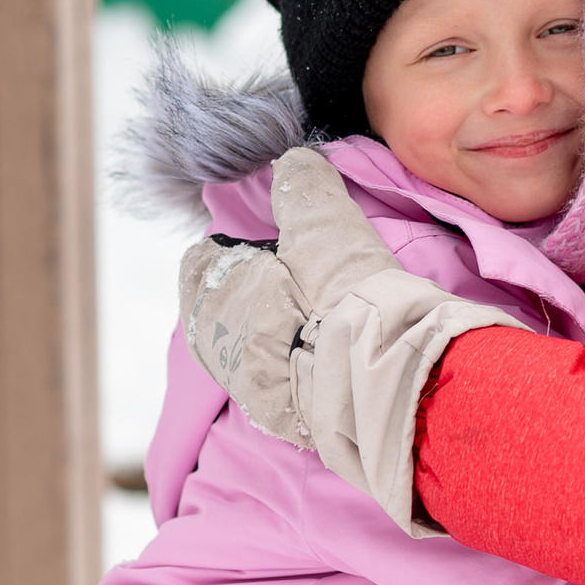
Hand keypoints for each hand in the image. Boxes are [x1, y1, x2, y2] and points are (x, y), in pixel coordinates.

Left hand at [180, 147, 527, 530]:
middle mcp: (219, 347)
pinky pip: (286, 382)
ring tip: (327, 321)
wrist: (380, 382)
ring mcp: (251, 390)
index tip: (276, 245)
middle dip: (260, 293)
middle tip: (307, 283)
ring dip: (282, 333)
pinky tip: (337, 357)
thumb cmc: (342, 297)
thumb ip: (304, 186)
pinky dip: (304, 366)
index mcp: (212, 295)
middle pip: (229, 306)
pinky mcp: (288, 421)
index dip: (240, 248)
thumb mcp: (323, 223)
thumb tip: (296, 163)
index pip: (203, 261)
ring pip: (255, 347)